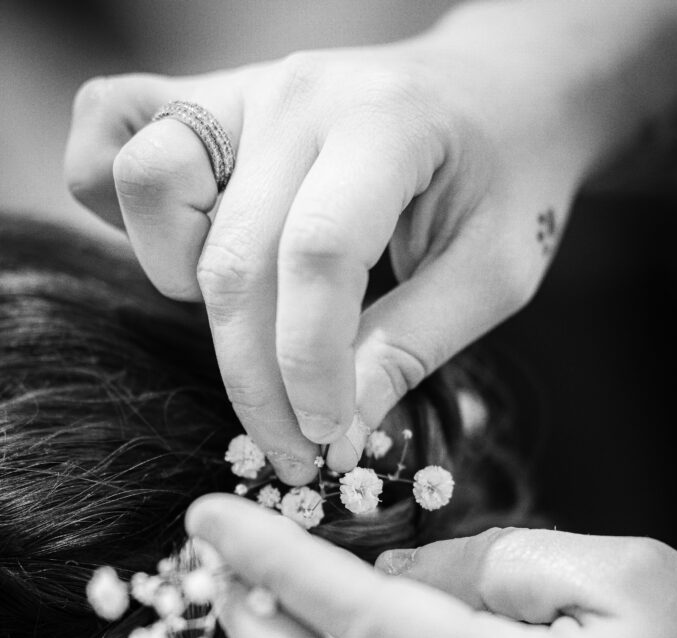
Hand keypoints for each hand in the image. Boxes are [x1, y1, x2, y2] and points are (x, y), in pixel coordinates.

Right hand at [65, 2, 611, 481]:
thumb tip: (336, 434)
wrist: (497, 92)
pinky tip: (191, 262)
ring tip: (253, 329)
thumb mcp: (493, 274)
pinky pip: (112, 130)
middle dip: (258, 381)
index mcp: (385, 124)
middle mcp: (299, 96)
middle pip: (235, 259)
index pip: (319, 257)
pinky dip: (132, 208)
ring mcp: (244, 91)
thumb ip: (411, 347)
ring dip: (184, 285)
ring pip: (150, 185)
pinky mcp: (210, 102)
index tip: (330, 441)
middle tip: (297, 453)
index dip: (311, 366)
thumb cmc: (509, 181)